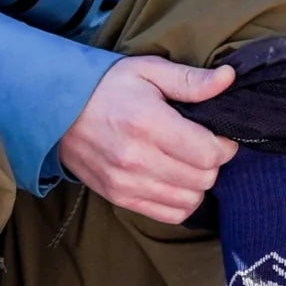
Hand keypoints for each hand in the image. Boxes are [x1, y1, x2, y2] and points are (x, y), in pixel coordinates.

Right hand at [59, 57, 237, 222]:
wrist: (56, 111)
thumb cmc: (107, 87)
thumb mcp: (148, 71)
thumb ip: (190, 80)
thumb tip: (229, 79)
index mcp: (147, 122)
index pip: (208, 152)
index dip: (224, 144)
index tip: (217, 134)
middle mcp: (136, 158)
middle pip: (203, 178)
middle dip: (212, 162)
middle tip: (201, 146)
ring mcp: (126, 182)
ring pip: (190, 200)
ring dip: (197, 183)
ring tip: (186, 162)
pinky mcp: (119, 197)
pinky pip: (170, 215)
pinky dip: (181, 201)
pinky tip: (175, 180)